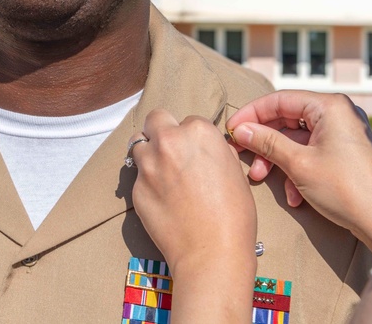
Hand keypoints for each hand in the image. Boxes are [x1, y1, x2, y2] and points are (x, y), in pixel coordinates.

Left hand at [130, 111, 255, 321]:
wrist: (212, 252)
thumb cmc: (233, 215)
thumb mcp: (235, 172)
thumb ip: (215, 152)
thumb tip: (205, 150)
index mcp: (199, 132)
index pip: (189, 120)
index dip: (192, 137)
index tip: (196, 152)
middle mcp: (169, 141)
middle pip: (155, 119)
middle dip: (162, 130)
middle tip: (171, 150)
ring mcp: (148, 164)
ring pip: (138, 144)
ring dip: (149, 152)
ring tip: (161, 171)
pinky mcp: (136, 188)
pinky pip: (137, 175)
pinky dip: (146, 181)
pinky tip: (161, 197)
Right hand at [227, 90, 371, 254]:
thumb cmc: (346, 190)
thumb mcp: (298, 164)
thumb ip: (266, 142)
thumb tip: (240, 130)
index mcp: (330, 106)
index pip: (279, 100)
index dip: (251, 114)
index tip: (232, 130)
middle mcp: (338, 113)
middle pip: (287, 119)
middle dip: (264, 142)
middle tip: (244, 157)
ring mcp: (343, 132)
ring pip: (297, 138)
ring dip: (278, 159)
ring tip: (263, 178)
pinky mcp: (345, 151)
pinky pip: (311, 151)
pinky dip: (297, 169)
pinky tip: (293, 194)